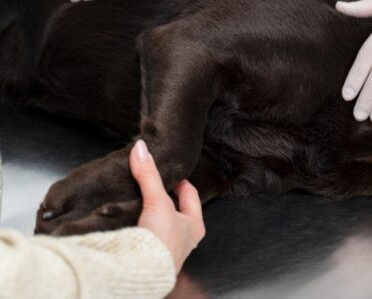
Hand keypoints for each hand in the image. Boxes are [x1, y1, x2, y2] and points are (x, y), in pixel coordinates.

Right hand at [130, 140, 204, 273]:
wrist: (141, 273)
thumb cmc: (161, 241)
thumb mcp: (157, 201)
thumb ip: (148, 174)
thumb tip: (141, 148)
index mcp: (194, 225)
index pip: (190, 194)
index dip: (179, 181)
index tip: (168, 171)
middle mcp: (183, 238)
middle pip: (173, 208)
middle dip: (162, 196)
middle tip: (150, 182)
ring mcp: (165, 248)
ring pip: (158, 222)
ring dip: (148, 211)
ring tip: (136, 197)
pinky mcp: (147, 256)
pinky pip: (144, 234)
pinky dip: (137, 224)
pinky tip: (127, 219)